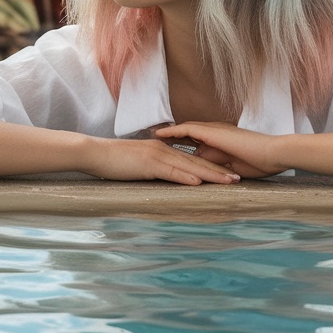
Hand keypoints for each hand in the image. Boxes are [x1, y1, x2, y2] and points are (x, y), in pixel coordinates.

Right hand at [85, 136, 240, 185]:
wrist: (95, 153)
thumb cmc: (113, 161)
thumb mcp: (138, 165)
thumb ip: (153, 169)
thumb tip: (165, 179)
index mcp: (163, 150)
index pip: (192, 159)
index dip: (211, 168)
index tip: (227, 175)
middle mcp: (164, 150)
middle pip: (197, 161)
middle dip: (218, 171)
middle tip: (238, 179)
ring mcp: (157, 155)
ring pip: (189, 165)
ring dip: (210, 174)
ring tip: (228, 182)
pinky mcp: (148, 163)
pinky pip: (171, 171)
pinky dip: (186, 176)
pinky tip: (199, 182)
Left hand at [155, 122, 285, 177]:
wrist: (271, 153)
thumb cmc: (259, 164)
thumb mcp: (233, 169)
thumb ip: (219, 169)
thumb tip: (208, 177)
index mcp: (219, 142)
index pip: (194, 142)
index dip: (179, 144)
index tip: (165, 148)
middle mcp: (214, 133)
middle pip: (186, 133)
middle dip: (169, 136)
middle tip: (150, 138)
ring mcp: (213, 131)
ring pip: (183, 129)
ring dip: (166, 132)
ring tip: (149, 135)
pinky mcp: (212, 132)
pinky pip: (187, 130)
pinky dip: (172, 132)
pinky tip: (159, 134)